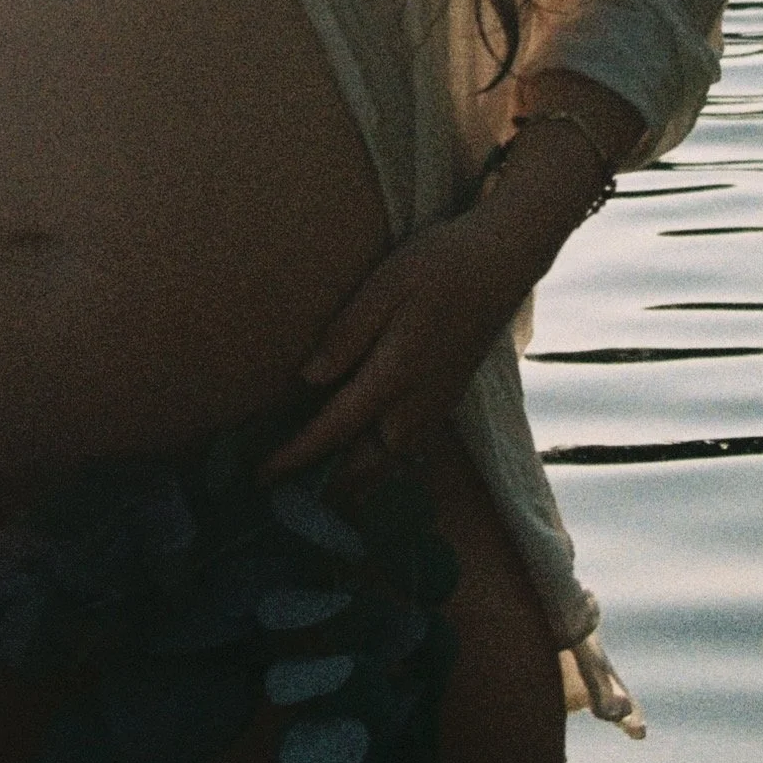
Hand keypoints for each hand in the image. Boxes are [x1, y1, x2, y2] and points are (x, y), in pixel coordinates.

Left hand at [265, 103, 628, 482]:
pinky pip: (407, 452)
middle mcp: (418, 404)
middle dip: (323, 488)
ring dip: (352, 484)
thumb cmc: (437, 265)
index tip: (261, 476)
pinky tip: (362, 464)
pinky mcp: (447, 400)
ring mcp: (436, 406)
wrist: (502, 261)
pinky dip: (379, 468)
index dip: (295, 456)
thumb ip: (345, 336)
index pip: (334, 430)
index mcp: (395, 375)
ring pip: (388, 464)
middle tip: (281, 501)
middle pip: (363, 466)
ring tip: (316, 496)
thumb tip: (308, 379)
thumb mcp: (383, 288)